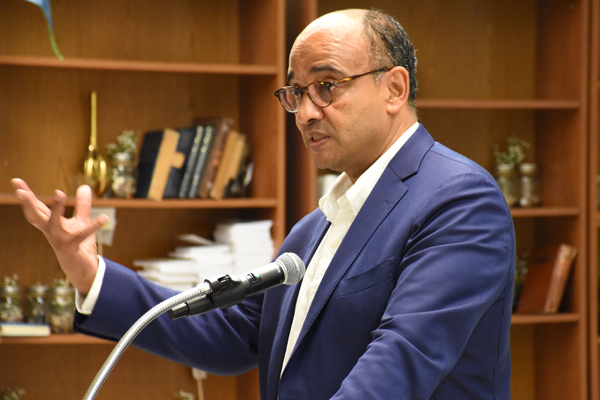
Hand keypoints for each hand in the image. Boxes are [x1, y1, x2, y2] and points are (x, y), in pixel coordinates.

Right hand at [10, 178, 108, 293]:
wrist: (82, 268)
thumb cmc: (78, 244)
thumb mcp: (81, 221)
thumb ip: (82, 205)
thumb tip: (84, 186)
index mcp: (51, 223)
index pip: (36, 207)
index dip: (26, 194)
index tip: (16, 181)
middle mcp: (51, 231)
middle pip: (36, 216)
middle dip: (28, 203)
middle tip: (20, 191)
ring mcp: (60, 240)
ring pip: (54, 223)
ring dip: (56, 208)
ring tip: (58, 192)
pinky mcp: (72, 247)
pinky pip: (82, 235)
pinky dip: (93, 226)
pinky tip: (104, 217)